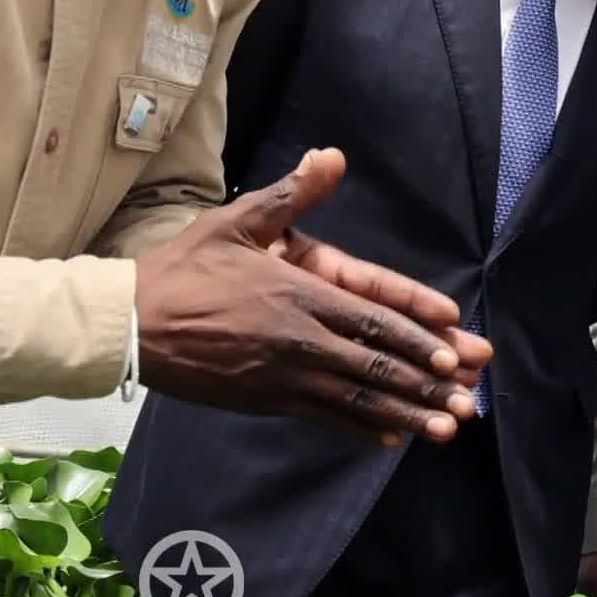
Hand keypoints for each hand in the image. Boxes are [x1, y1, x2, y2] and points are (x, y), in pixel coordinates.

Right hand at [135, 148, 492, 445]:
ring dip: (406, 414)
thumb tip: (332, 156)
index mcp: (302, 294)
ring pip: (357, 399)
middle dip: (428, 383)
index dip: (418, 335)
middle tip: (469, 400)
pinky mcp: (267, 400)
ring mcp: (285, 376)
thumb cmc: (185, 269)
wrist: (127, 323)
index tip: (455, 347)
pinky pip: (325, 418)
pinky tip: (392, 440)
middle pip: (377, 365)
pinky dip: (361, 430)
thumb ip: (292, 194)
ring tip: (447, 429)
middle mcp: (302, 340)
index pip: (374, 317)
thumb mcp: (238, 222)